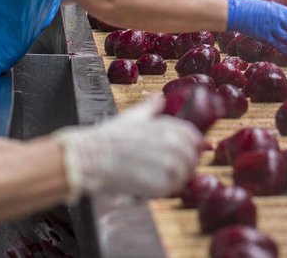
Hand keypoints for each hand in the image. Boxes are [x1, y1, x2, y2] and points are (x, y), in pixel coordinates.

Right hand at [54, 97, 202, 199]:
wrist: (92, 158)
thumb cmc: (109, 137)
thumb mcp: (132, 116)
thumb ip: (149, 108)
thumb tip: (158, 97)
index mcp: (167, 127)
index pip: (193, 137)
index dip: (190, 146)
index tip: (184, 153)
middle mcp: (172, 144)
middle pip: (191, 157)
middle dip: (183, 164)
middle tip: (169, 169)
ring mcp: (168, 165)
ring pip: (185, 174)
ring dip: (175, 178)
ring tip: (158, 178)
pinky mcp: (161, 185)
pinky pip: (172, 189)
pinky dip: (165, 189)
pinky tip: (151, 186)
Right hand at [226, 0, 286, 55]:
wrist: (238, 11)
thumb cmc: (251, 7)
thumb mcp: (267, 5)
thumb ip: (277, 11)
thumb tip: (284, 16)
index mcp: (280, 9)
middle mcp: (278, 18)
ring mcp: (272, 27)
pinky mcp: (265, 36)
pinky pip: (277, 44)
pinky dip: (284, 49)